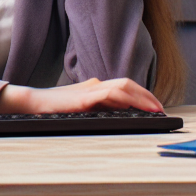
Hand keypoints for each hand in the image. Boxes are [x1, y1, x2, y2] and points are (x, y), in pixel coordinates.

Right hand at [0, 77, 162, 114]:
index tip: (156, 107)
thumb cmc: (55, 107)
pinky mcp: (84, 97)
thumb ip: (98, 106)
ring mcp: (90, 89)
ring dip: (141, 97)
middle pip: (128, 84)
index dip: (143, 95)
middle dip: (147, 96)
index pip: (125, 87)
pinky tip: (132, 106)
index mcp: (96, 87)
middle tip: (161, 108)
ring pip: (122, 87)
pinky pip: (108, 93)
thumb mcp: (81, 108)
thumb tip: (121, 110)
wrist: (34, 103)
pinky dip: (123, 98)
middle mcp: (96, 84)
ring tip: (154, 109)